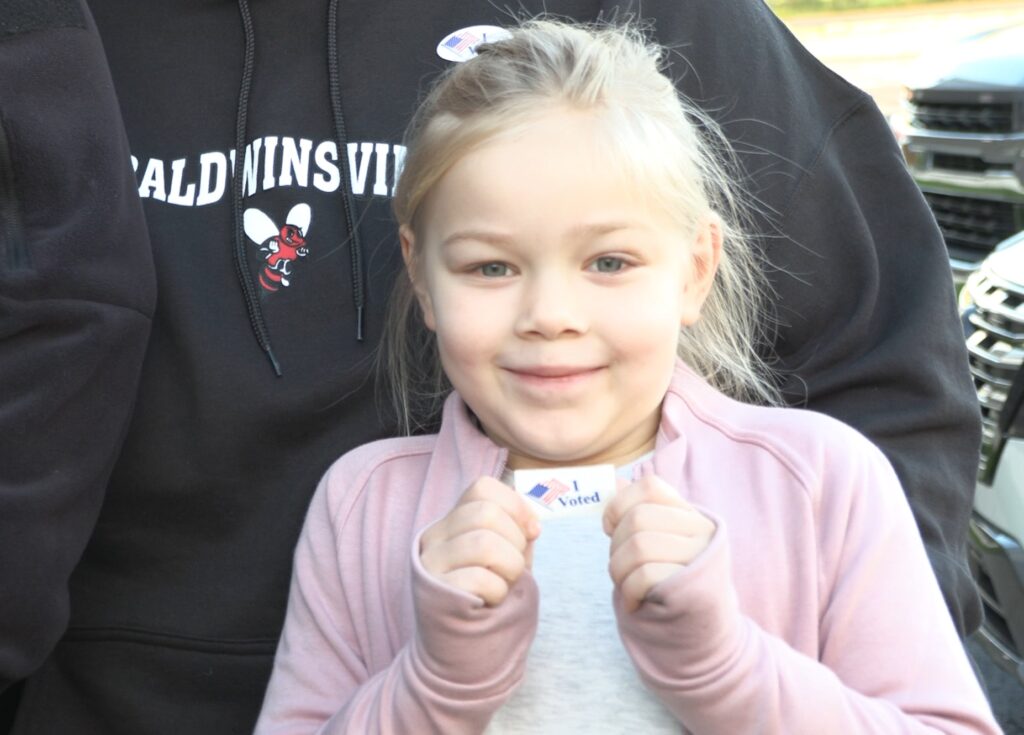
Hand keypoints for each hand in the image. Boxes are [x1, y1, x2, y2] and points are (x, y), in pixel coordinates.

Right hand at [420, 477, 539, 606]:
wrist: (464, 643)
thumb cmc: (490, 593)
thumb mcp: (506, 555)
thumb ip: (518, 532)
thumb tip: (532, 525)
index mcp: (453, 520)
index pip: (483, 488)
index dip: (516, 505)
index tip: (532, 531)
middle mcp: (435, 536)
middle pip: (485, 513)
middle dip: (516, 540)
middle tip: (514, 565)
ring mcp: (431, 564)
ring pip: (484, 543)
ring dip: (510, 566)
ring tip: (504, 582)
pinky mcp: (435, 593)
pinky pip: (479, 579)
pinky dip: (498, 590)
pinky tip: (491, 600)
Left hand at [603, 476, 715, 611]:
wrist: (699, 632)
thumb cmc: (668, 584)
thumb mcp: (654, 543)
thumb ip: (636, 513)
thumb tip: (614, 481)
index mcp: (690, 514)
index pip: (650, 487)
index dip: (619, 504)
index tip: (609, 527)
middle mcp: (701, 531)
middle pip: (638, 518)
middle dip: (615, 545)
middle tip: (621, 569)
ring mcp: (701, 558)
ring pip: (639, 546)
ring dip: (619, 571)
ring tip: (628, 587)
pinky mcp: (695, 587)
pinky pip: (646, 575)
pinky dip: (630, 591)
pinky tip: (635, 602)